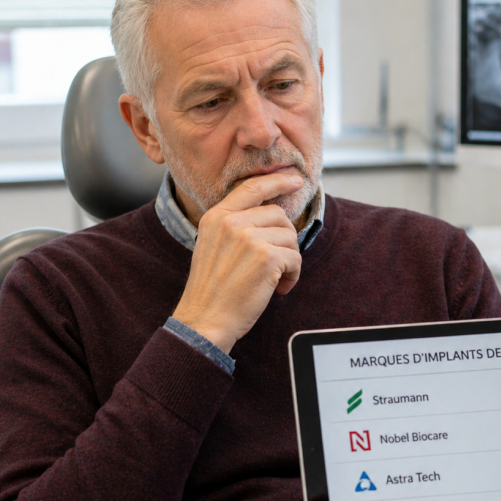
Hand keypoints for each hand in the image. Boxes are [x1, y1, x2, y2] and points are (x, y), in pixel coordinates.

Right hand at [172, 173, 303, 351]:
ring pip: (290, 237)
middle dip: (284, 240)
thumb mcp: (213, 246)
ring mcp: (249, 238)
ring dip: (289, 260)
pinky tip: (279, 288)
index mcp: (216, 217)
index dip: (277, 181)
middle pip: (278, 215)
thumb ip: (235, 226)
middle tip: (277, 264)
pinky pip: (295, 258)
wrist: (205, 320)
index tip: (295, 180)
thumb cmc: (212, 291)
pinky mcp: (266, 257)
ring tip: (275, 279)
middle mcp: (231, 223)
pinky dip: (293, 275)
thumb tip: (272, 215)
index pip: (252, 187)